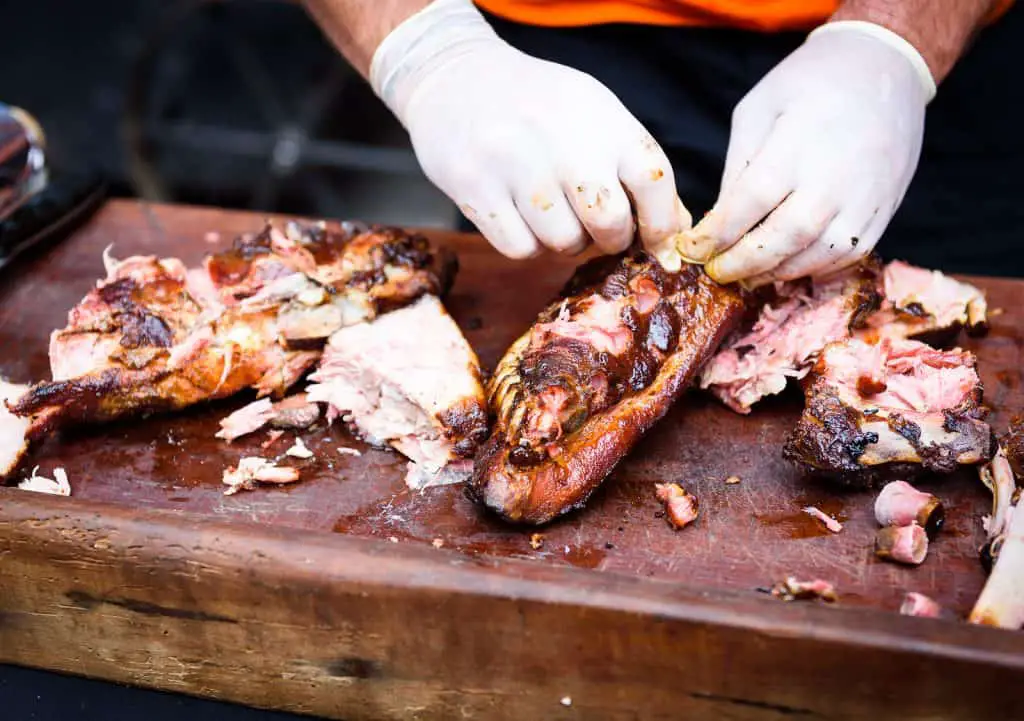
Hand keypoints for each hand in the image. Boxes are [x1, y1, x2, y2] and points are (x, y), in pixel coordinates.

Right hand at [369, 0, 690, 263]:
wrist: (456, 76)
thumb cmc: (538, 106)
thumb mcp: (594, 116)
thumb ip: (633, 169)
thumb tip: (675, 233)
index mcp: (601, 117)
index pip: (654, 179)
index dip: (662, 223)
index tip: (655, 241)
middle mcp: (560, 137)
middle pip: (609, 222)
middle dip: (610, 240)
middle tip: (597, 232)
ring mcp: (514, 163)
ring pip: (562, 242)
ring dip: (564, 243)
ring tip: (553, 216)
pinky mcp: (475, 188)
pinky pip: (520, 248)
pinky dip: (527, 245)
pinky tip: (521, 219)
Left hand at [685, 21, 934, 285]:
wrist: (884, 66)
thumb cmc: (810, 83)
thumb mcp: (758, 108)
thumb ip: (739, 164)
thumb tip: (719, 219)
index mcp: (796, 144)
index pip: (750, 203)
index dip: (718, 234)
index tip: (693, 249)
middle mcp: (835, 175)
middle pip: (787, 237)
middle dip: (745, 263)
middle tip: (718, 272)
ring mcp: (865, 195)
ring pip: (821, 254)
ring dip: (780, 272)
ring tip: (750, 275)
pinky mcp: (885, 207)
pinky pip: (852, 254)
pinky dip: (818, 269)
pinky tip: (791, 266)